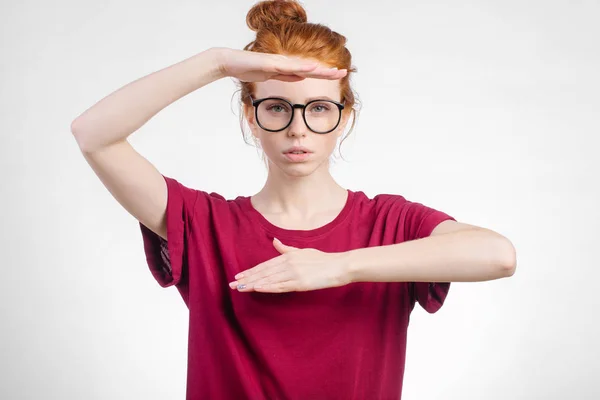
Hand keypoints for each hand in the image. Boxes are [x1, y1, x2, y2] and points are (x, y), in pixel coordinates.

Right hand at [214, 47, 346, 82]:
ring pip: (302, 66)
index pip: (309, 72)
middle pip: (311, 68)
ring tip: (334, 72)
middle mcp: (285, 63)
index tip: (338, 76)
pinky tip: (312, 68)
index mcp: (286, 68)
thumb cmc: (249, 68)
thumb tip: (300, 77)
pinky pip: (287, 67)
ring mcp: (278, 62)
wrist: (231, 62)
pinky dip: (300, 67)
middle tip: (344, 73)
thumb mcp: (271, 76)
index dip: (324, 74)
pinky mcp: (270, 63)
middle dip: (327, 72)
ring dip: (319, 69)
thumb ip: (285, 76)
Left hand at [229, 238, 350, 292]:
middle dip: (247, 279)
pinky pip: (280, 286)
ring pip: (269, 280)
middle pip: (263, 272)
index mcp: (288, 256)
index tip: (238, 276)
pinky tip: (257, 288)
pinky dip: (268, 287)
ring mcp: (293, 273)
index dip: (251, 271)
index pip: (264, 265)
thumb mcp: (302, 251)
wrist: (339, 266)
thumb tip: (274, 241)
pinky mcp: (300, 283)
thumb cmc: (322, 259)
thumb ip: (286, 248)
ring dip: (253, 284)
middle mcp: (288, 263)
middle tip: (232, 284)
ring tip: (240, 288)